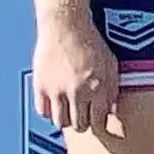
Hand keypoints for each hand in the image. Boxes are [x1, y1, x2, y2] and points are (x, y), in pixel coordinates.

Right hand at [33, 8, 120, 135]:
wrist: (66, 26)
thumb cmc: (91, 43)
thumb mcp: (110, 65)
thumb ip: (112, 90)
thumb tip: (112, 112)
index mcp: (97, 87)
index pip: (98, 122)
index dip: (100, 127)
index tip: (99, 127)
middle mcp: (77, 91)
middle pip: (79, 125)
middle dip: (83, 124)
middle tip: (84, 118)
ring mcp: (57, 90)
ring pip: (60, 122)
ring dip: (66, 120)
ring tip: (70, 112)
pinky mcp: (40, 86)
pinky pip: (43, 111)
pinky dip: (49, 112)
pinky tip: (56, 105)